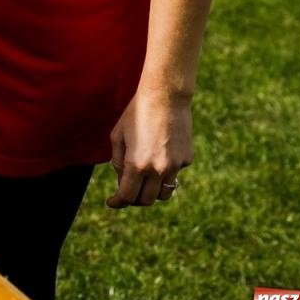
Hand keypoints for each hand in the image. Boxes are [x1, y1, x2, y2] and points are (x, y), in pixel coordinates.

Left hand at [107, 88, 193, 208]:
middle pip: (146, 200)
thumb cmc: (136, 114)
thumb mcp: (118, 136)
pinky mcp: (187, 159)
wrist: (165, 97)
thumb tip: (122, 182)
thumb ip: (118, 162)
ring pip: (164, 193)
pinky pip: (174, 174)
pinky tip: (159, 154)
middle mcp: (158, 169)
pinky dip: (165, 172)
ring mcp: (175, 166)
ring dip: (152, 192)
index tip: (112, 202)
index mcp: (137, 164)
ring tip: (143, 180)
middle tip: (127, 191)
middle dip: (134, 199)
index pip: (127, 196)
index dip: (118, 202)